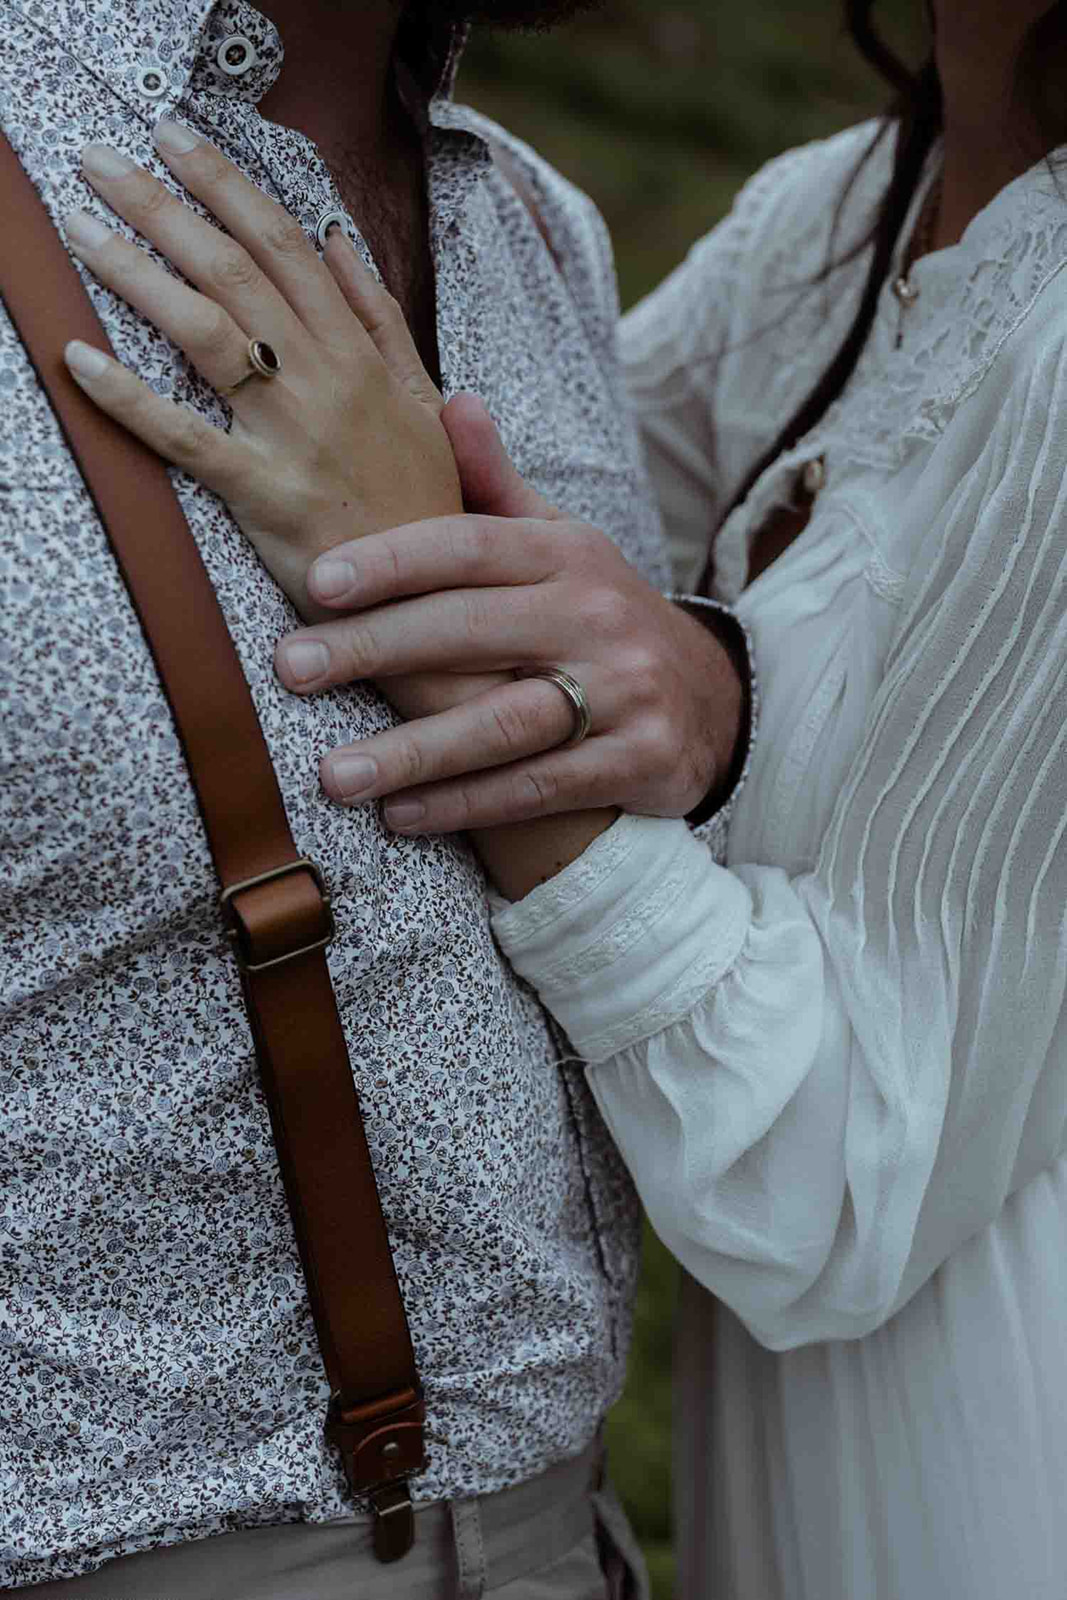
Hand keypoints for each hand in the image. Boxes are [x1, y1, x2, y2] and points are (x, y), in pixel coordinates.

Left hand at [61, 120, 461, 622]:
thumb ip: (383, 320)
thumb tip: (339, 241)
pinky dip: (127, 398)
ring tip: (79, 229)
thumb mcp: (424, 401)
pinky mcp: (265, 495)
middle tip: (100, 160)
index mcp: (360, 354)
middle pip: (235, 271)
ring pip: (206, 333)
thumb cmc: (425, 503)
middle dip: (163, 205)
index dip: (227, 185)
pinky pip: (186, 438)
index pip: (286, 246)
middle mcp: (325, 381)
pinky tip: (78, 359)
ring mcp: (294, 436)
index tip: (175, 138)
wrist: (438, 598)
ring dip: (135, 273)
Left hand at [274, 397, 744, 832]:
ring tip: (334, 775)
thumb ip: (498, 489)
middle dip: (376, 650)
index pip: (470, 545)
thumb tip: (452, 402)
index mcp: (567, 554)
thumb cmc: (600, 616)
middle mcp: (597, 616)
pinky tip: (401, 816)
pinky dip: (469, 805)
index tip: (317, 582)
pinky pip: (539, 788)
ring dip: (415, 752)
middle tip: (290, 670)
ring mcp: (623, 692)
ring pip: (505, 723)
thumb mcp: (563, 545)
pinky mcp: (638, 761)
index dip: (392, 561)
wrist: (710, 699)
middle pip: (473, 631)